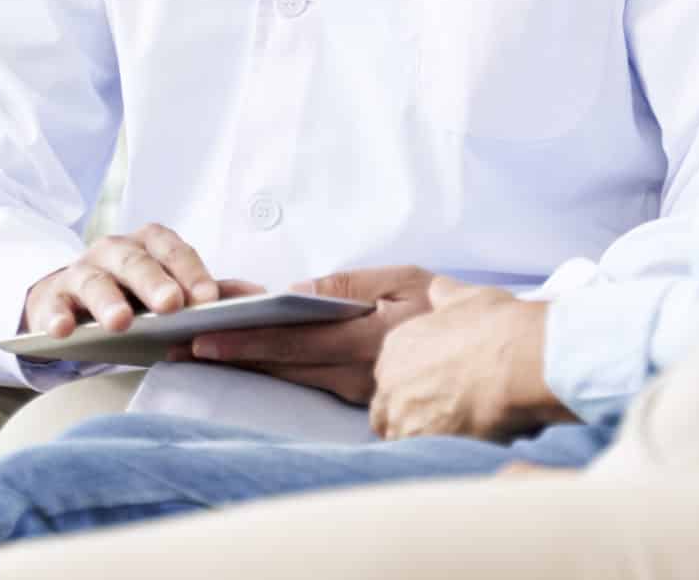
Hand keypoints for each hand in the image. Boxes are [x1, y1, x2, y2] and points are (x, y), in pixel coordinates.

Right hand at [21, 224, 241, 337]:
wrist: (74, 300)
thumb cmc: (135, 295)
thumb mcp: (172, 289)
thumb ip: (212, 291)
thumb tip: (263, 295)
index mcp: (150, 245)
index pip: (175, 251)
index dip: (192, 273)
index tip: (209, 300)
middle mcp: (115, 250)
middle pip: (136, 262)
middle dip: (154, 283)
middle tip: (171, 306)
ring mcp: (80, 271)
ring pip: (94, 280)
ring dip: (107, 301)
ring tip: (119, 323)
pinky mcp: (51, 298)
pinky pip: (52, 305)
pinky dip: (57, 316)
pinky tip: (63, 330)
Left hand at [182, 264, 438, 404]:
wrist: (514, 360)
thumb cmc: (463, 313)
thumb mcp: (409, 281)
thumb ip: (350, 287)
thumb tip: (300, 291)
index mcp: (365, 340)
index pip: (290, 342)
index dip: (243, 341)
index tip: (202, 339)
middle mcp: (360, 378)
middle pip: (285, 368)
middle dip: (234, 357)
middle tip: (184, 350)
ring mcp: (369, 402)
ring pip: (301, 383)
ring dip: (258, 369)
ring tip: (211, 355)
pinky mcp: (379, 418)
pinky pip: (327, 395)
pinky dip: (296, 379)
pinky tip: (271, 369)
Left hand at [369, 275, 571, 440]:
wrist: (518, 362)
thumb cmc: (497, 328)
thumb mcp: (470, 298)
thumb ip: (447, 296)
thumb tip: (440, 291)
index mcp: (398, 345)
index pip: (390, 372)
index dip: (412, 382)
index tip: (433, 387)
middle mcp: (391, 380)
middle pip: (387, 407)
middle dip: (408, 412)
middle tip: (443, 412)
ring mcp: (401, 415)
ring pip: (399, 434)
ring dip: (419, 435)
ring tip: (453, 432)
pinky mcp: (420, 444)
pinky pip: (419, 455)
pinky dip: (434, 453)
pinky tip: (459, 445)